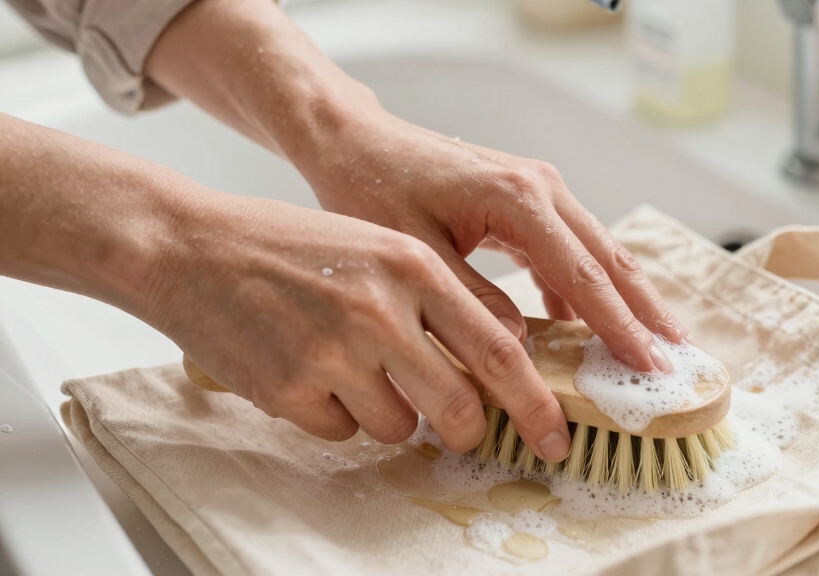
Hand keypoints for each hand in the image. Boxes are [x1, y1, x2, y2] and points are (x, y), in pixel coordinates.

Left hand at [146, 0, 693, 374]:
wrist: (358, 142)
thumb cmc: (375, 188)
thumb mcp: (416, 253)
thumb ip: (472, 300)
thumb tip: (521, 346)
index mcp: (519, 199)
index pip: (583, 275)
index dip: (619, 326)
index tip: (650, 366)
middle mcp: (541, 187)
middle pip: (609, 259)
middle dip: (644, 312)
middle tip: (676, 359)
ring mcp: (538, 188)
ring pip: (598, 251)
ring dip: (625, 298)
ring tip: (651, 345)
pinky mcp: (527, 197)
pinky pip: (571, 247)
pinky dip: (587, 286)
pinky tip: (588, 324)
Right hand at [152, 191, 571, 457]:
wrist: (191, 245)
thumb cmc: (290, 245)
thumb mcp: (379, 246)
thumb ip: (439, 298)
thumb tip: (499, 355)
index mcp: (413, 265)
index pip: (498, 349)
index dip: (535, 403)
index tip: (554, 435)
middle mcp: (381, 309)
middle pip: (460, 406)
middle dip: (470, 430)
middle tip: (465, 432)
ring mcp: (334, 352)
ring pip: (400, 427)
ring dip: (390, 414)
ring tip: (349, 370)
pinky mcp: (291, 390)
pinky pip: (343, 431)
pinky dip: (335, 415)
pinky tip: (307, 372)